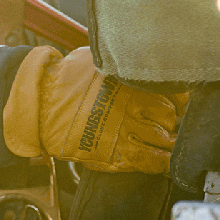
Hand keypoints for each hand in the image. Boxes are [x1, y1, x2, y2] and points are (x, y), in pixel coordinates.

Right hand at [3, 46, 185, 172]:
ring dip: (169, 143)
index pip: (174, 92)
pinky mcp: (115, 154)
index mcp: (131, 82)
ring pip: (165, 140)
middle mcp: (133, 107)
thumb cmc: (63, 81)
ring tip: (167, 143)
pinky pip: (150, 161)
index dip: (181, 101)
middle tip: (170, 125)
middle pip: (171, 118)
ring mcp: (125, 132)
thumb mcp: (96, 62)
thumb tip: (133, 57)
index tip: (181, 104)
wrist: (38, 106)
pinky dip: (161, 162)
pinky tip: (163, 161)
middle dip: (173, 123)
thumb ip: (118, 64)